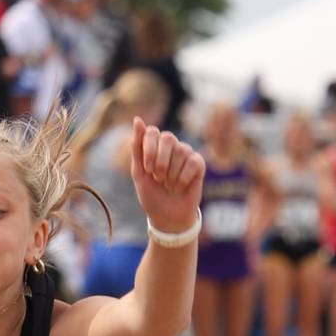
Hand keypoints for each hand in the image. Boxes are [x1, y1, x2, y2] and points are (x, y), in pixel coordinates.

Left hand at [129, 119, 203, 236]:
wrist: (167, 216)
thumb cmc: (151, 194)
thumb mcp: (139, 172)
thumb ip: (137, 146)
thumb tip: (137, 119)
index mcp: (154, 145)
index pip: (152, 132)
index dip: (149, 150)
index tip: (147, 169)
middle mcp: (171, 146)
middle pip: (168, 137)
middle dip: (161, 162)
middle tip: (158, 178)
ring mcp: (186, 153)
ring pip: (181, 151)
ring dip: (172, 174)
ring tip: (169, 185)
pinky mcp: (199, 163)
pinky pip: (193, 162)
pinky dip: (183, 178)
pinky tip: (180, 186)